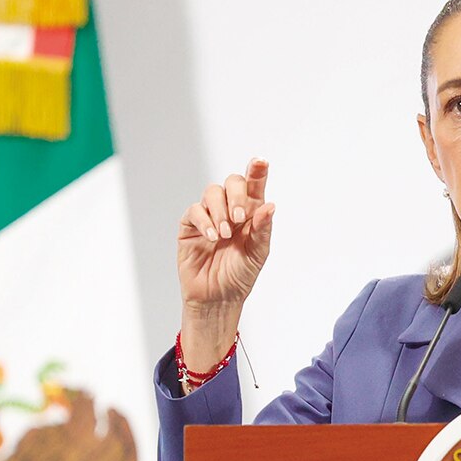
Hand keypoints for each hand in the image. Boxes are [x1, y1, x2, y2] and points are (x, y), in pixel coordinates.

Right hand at [177, 158, 274, 369]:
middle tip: (239, 218)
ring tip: (225, 234)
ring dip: (220, 210)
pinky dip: (204, 221)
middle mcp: (230, 210)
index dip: (257, 171)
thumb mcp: (258, 253)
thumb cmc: (240, 275)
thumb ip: (263, 229)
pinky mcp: (191, 226)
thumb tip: (270, 206)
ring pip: (212, 193)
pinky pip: (194, 211)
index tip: (260, 162)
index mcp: (251, 214)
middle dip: (236, 195)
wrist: (218, 298)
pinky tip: (212, 237)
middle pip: (232, 183)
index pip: (254, 187)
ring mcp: (210, 216)